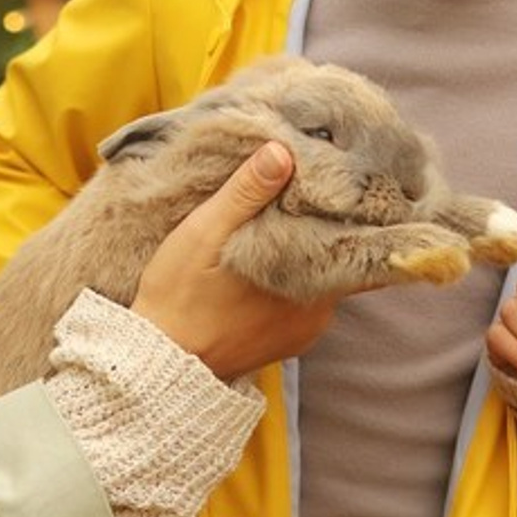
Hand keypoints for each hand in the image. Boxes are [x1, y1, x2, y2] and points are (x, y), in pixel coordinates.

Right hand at [130, 141, 337, 379]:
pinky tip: (270, 262)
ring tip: (287, 222)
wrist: (161, 364)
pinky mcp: (290, 341)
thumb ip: (245, 193)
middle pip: (338, 254)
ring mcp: (306, 328)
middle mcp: (318, 308)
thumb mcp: (205, 233)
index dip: (353, 209)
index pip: (355, 237)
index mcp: (307, 276)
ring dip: (308, 252)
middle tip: (310, 191)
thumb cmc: (179, 297)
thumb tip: (282, 152)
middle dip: (326, 225)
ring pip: (322, 276)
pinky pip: (306, 300)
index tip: (346, 183)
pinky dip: (295, 279)